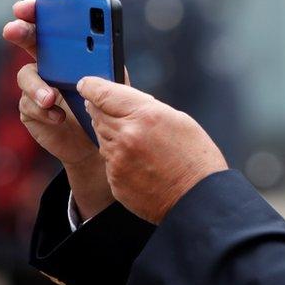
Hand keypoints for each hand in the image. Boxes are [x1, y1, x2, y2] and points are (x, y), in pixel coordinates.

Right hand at [3, 0, 112, 218]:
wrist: (100, 141)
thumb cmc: (107, 104)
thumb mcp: (113, 82)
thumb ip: (106, 64)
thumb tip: (96, 47)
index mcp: (69, 48)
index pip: (50, 22)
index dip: (36, 11)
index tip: (28, 7)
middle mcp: (48, 62)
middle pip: (27, 39)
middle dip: (19, 30)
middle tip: (13, 30)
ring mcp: (36, 85)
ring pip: (26, 75)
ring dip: (37, 86)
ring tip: (51, 98)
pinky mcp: (31, 109)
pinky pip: (30, 105)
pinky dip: (45, 110)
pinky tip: (60, 117)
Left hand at [78, 76, 227, 223]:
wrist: (198, 200)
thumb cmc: (196, 159)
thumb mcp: (178, 120)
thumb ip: (147, 108)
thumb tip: (125, 102)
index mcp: (145, 115)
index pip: (104, 93)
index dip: (91, 86)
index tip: (86, 84)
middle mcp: (127, 136)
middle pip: (97, 114)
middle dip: (99, 108)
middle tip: (104, 106)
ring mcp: (118, 160)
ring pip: (102, 138)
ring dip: (110, 133)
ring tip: (132, 138)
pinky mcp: (115, 181)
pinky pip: (109, 161)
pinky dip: (117, 157)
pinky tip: (137, 161)